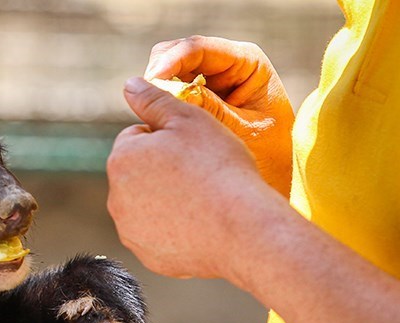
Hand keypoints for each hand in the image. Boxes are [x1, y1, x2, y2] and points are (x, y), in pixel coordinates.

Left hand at [106, 77, 285, 281]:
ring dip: (167, 200)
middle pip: (139, 174)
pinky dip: (175, 230)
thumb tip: (128, 84)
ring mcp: (130, 231)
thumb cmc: (218, 167)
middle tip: (200, 174)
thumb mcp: (188, 119)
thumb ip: (153, 100)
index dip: (167, 139)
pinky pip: (160, 236)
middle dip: (162, 170)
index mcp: (121, 159)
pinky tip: (200, 225)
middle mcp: (115, 198)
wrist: (242, 227)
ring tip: (202, 200)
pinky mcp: (148, 256)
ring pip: (148, 205)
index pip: (137, 138)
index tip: (192, 149)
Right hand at [145, 36, 293, 196]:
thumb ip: (208, 109)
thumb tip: (166, 94)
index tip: (151, 81)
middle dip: (158, 74)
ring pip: (165, 73)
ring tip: (152, 118)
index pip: (199, 48)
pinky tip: (156, 125)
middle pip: (176, 53)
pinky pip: (166, 96)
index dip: (171, 60)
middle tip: (145, 102)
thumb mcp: (240, 129)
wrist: (279, 174)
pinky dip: (157, 106)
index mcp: (246, 62)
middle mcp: (224, 64)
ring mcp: (207, 81)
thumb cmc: (271, 152)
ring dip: (155, 91)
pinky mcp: (193, 99)